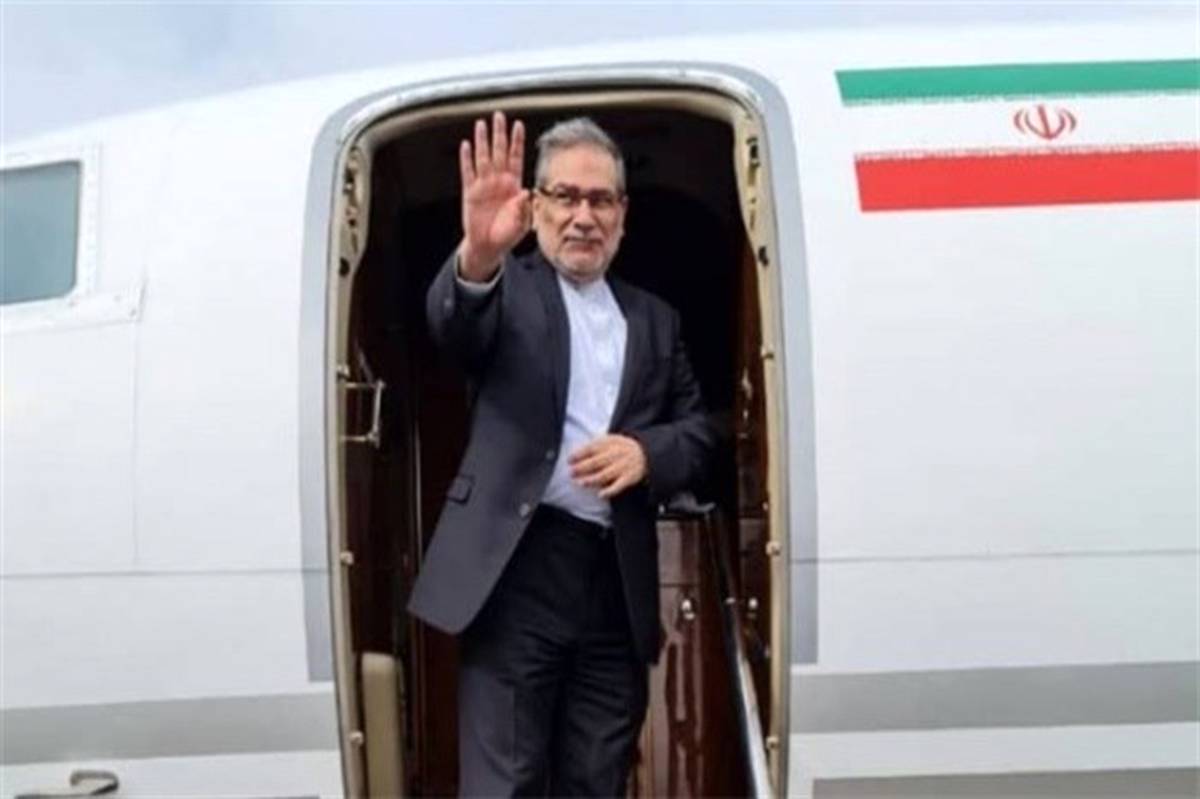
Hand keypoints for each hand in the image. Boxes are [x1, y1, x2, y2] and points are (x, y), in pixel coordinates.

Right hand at [459, 111, 529, 280]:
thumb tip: (527, 192)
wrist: (489, 246)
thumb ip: (525, 207)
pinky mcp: (470, 193)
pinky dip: (467, 159)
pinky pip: (468, 172)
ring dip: (482, 141)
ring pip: (483, 157)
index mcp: (513, 186)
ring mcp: (484, 185)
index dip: (517, 142)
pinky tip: (466, 146)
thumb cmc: (507, 234)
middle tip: (498, 116)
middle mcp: (498, 181)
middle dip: (499, 134)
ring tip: (481, 124)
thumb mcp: (522, 223)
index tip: (519, 125)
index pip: (516, 158)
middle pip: (499, 152)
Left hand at [569, 434, 646, 498]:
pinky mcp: (629, 479)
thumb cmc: (623, 448)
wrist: (646, 454)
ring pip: (605, 475)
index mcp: (611, 444)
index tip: (569, 459)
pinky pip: (618, 486)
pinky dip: (610, 491)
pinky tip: (600, 495)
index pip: (592, 448)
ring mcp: (623, 467)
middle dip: (582, 467)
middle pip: (597, 462)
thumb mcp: (612, 439)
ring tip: (580, 483)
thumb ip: (596, 444)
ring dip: (591, 480)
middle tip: (571, 472)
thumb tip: (576, 453)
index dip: (580, 454)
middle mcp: (617, 455)